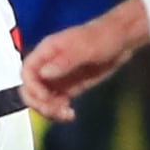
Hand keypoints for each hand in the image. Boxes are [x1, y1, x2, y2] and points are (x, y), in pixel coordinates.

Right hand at [18, 0, 147, 119]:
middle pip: (30, 88)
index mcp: (48, 51)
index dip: (31, 87)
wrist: (122, 40)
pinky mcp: (68, 87)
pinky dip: (58, 111)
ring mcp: (58, 77)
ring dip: (49, 110)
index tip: (46, 97)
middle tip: (56, 109)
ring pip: (41, 99)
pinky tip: (70, 114)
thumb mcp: (86, 47)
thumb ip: (64, 60)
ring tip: (66, 114)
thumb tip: (44, 73)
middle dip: (39, 103)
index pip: (27, 71)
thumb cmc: (104, 36)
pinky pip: (55, 103)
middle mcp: (49, 65)